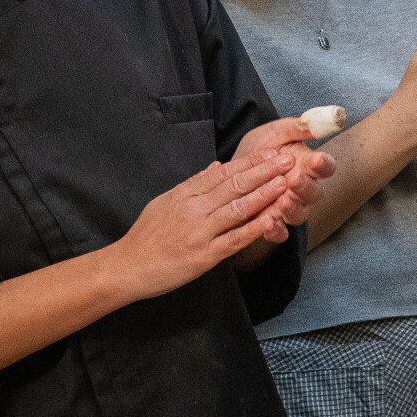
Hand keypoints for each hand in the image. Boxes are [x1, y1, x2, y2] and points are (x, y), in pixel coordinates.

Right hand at [107, 154, 303, 298]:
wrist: (128, 265)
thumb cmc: (148, 235)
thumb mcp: (167, 201)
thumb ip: (194, 184)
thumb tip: (216, 165)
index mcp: (186, 194)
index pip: (224, 172)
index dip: (250, 161)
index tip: (271, 151)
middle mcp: (195, 208)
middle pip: (234, 185)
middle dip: (264, 171)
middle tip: (288, 159)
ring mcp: (201, 231)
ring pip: (238, 208)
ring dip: (264, 194)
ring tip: (286, 182)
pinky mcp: (205, 255)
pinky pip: (234, 239)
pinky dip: (254, 229)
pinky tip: (272, 220)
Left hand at [230, 116, 334, 230]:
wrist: (229, 175)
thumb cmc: (257, 152)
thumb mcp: (275, 133)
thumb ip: (298, 126)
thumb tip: (330, 116)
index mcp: (307, 166)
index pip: (325, 167)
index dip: (324, 164)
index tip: (317, 158)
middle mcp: (302, 190)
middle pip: (314, 194)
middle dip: (306, 187)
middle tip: (295, 179)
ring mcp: (287, 208)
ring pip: (299, 215)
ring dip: (293, 208)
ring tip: (283, 200)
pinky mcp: (272, 225)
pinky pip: (279, 233)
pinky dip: (276, 230)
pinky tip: (268, 223)